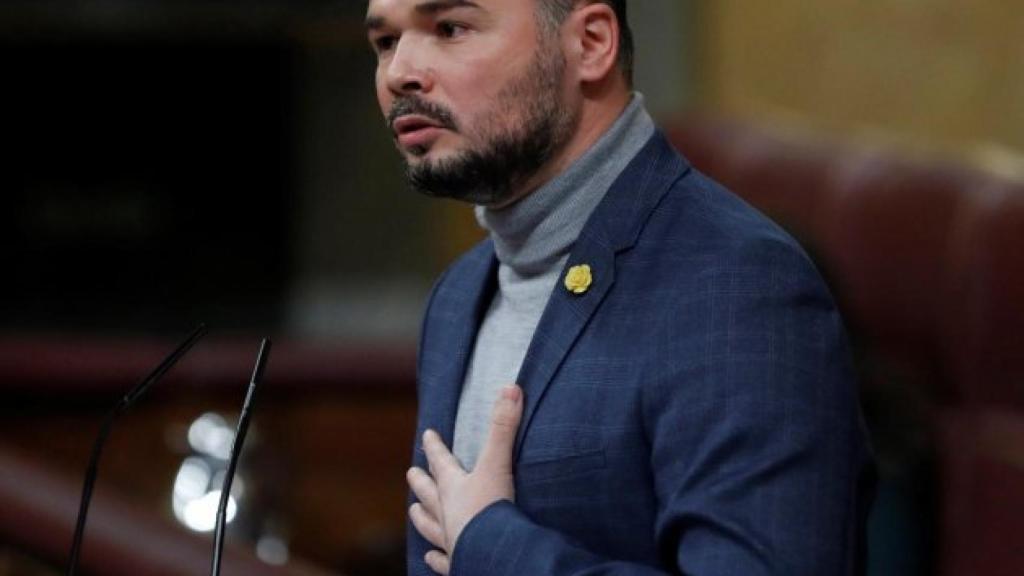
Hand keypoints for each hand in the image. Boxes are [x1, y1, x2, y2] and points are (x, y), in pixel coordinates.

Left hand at [407, 385, 523, 574]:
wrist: (492, 554)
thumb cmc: (492, 509)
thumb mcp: (499, 464)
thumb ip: (504, 427)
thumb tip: (510, 388)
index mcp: (454, 487)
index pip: (441, 461)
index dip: (435, 447)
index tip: (427, 435)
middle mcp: (447, 513)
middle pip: (429, 493)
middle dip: (421, 481)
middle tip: (411, 472)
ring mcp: (449, 539)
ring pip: (430, 525)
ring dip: (422, 517)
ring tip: (413, 511)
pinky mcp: (458, 562)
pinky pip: (442, 560)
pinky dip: (435, 558)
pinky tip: (429, 558)